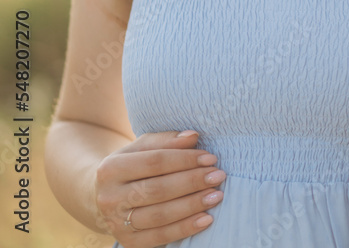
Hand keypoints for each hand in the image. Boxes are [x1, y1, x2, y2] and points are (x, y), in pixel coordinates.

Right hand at [94, 130, 225, 245]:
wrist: (104, 197)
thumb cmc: (131, 165)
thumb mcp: (142, 147)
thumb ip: (167, 140)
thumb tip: (194, 137)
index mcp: (111, 169)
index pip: (155, 161)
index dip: (185, 159)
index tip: (210, 157)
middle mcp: (110, 198)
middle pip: (158, 189)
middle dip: (192, 182)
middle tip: (218, 176)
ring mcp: (117, 223)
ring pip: (161, 215)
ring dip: (193, 205)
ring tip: (217, 195)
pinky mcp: (129, 242)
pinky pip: (161, 237)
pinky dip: (186, 228)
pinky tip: (206, 218)